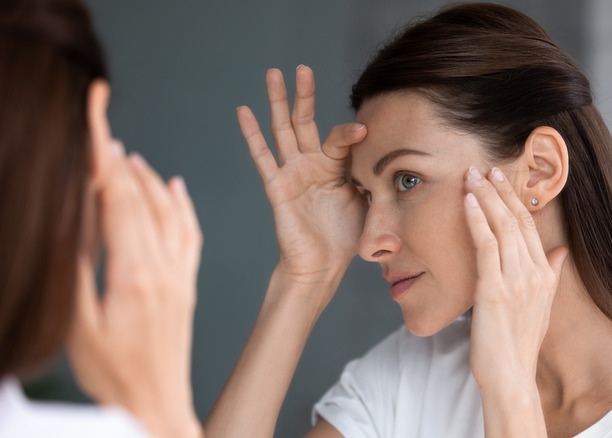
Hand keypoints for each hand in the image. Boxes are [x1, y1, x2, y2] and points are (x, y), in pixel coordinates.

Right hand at [66, 141, 201, 437]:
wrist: (156, 404)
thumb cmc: (113, 375)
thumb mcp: (79, 327)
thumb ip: (77, 273)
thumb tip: (73, 225)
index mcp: (133, 275)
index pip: (118, 203)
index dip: (105, 162)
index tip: (96, 130)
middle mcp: (163, 269)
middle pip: (142, 201)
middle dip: (121, 162)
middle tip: (105, 131)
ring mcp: (179, 276)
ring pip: (170, 213)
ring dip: (150, 180)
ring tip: (130, 157)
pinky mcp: (187, 285)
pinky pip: (191, 235)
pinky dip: (183, 207)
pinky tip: (177, 189)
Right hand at [237, 66, 367, 290]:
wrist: (323, 265)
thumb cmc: (346, 237)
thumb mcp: (369, 203)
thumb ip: (376, 179)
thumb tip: (399, 164)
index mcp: (336, 166)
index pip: (340, 138)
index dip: (351, 133)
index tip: (365, 132)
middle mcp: (312, 164)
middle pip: (306, 121)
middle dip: (304, 94)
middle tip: (302, 68)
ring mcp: (293, 172)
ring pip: (283, 130)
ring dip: (277, 101)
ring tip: (272, 73)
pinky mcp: (277, 186)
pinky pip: (263, 157)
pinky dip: (252, 134)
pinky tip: (244, 111)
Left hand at [463, 166, 567, 389]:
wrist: (511, 376)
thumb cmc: (519, 344)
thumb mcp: (542, 306)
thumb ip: (552, 275)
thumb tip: (561, 251)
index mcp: (544, 275)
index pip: (529, 226)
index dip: (514, 199)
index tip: (500, 179)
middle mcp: (533, 273)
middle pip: (516, 220)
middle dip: (499, 190)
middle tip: (484, 167)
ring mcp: (515, 280)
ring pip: (501, 226)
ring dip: (484, 197)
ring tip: (471, 175)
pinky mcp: (493, 289)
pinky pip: (485, 245)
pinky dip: (476, 219)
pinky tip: (467, 201)